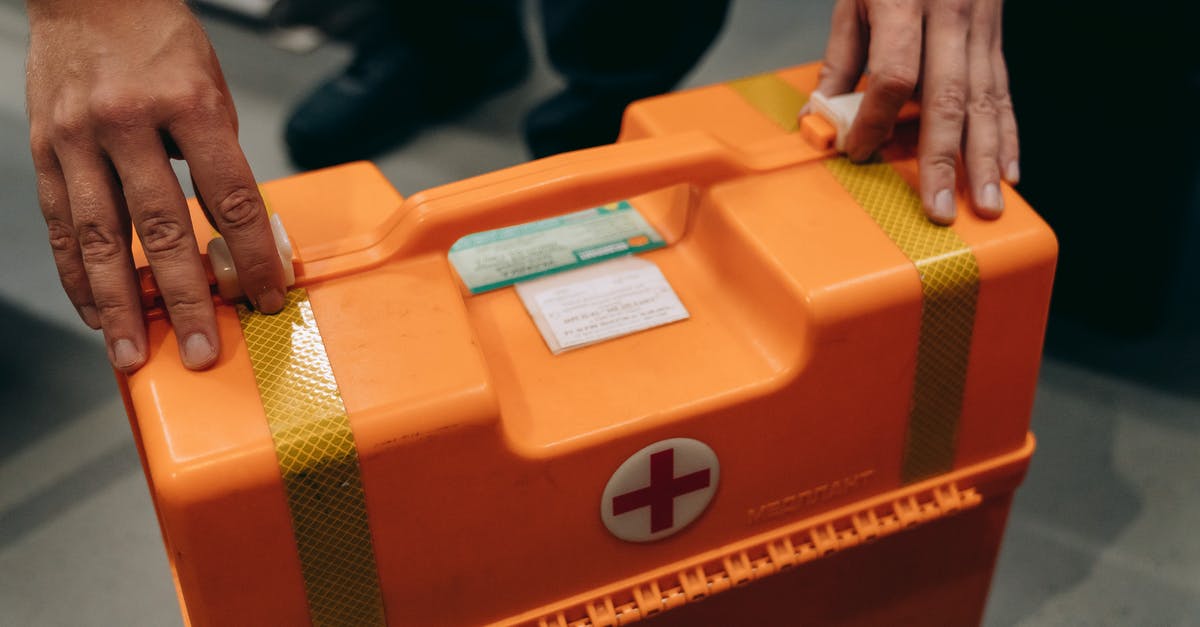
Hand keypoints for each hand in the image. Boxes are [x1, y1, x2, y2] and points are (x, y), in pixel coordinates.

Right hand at [26, 0, 285, 372]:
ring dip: (120, 305)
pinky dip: (77, 274)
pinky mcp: (45, 149)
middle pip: (164, 228)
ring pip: (102, 237)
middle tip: (202, 351)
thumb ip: (221, 159)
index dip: (250, 256)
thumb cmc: (160, 40)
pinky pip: (60, 225)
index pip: (230, 197)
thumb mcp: (212, 89)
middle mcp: (129, 122)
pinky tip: (94, 310)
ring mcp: (79, 137)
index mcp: (189, 104)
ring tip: (133, 353)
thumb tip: (238, 234)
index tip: (266, 296)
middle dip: (185, 299)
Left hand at [814, 0, 1017, 223]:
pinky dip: (1007, 134)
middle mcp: (951, 12)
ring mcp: (981, 24)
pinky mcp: (996, 35)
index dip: (875, 119)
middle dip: (943, 160)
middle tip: (940, 209)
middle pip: (947, 98)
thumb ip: (841, 56)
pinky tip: (1008, 170)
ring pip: (985, 101)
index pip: (894, 74)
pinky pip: (1003, 91)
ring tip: (984, 204)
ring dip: (985, 159)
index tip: (859, 150)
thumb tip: (821, 116)